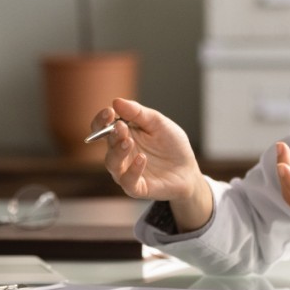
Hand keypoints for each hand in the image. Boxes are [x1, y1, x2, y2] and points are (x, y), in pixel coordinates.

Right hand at [92, 98, 211, 230]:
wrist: (188, 169)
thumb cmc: (172, 145)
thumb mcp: (158, 123)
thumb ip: (139, 113)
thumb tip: (117, 101)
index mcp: (123, 135)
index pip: (102, 127)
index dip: (101, 120)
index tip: (109, 112)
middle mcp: (120, 153)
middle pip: (106, 143)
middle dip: (112, 134)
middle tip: (121, 127)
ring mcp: (126, 171)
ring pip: (112, 163)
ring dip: (118, 151)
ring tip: (129, 142)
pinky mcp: (136, 187)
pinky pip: (127, 181)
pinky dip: (132, 170)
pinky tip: (142, 159)